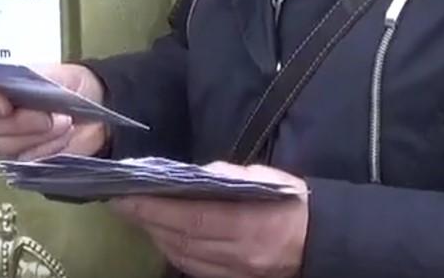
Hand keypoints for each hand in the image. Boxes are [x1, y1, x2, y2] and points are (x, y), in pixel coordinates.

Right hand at [0, 63, 109, 159]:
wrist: (99, 109)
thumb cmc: (74, 87)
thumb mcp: (56, 75)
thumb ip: (31, 80)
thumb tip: (11, 89)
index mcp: (2, 88)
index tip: (4, 106)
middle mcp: (0, 115)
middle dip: (22, 122)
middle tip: (51, 116)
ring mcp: (12, 139)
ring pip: (6, 146)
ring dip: (39, 136)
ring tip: (64, 124)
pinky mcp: (26, 159)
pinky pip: (27, 160)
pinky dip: (48, 149)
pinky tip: (64, 138)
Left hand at [111, 163, 308, 277]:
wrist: (321, 241)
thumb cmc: (293, 203)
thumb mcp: (267, 178)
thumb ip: (230, 176)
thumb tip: (193, 175)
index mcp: (248, 225)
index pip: (191, 219)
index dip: (155, 210)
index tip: (127, 196)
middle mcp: (238, 255)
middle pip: (182, 240)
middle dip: (147, 221)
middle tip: (122, 203)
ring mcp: (235, 272)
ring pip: (184, 258)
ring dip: (156, 237)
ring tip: (137, 216)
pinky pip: (195, 269)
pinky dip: (174, 252)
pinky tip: (163, 236)